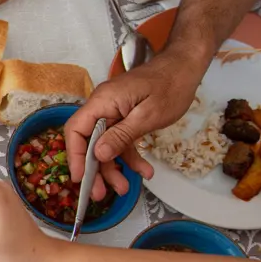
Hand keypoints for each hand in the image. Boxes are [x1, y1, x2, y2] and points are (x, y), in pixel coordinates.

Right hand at [64, 49, 202, 198]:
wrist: (186, 67)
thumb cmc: (170, 85)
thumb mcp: (148, 115)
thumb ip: (122, 135)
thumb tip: (98, 155)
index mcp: (102, 102)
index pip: (76, 130)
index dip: (75, 156)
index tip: (80, 178)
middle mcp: (103, 107)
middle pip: (88, 142)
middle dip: (94, 170)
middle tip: (99, 194)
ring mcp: (113, 113)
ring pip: (105, 146)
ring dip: (113, 168)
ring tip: (124, 189)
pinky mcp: (124, 118)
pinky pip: (120, 141)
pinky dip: (130, 157)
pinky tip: (144, 171)